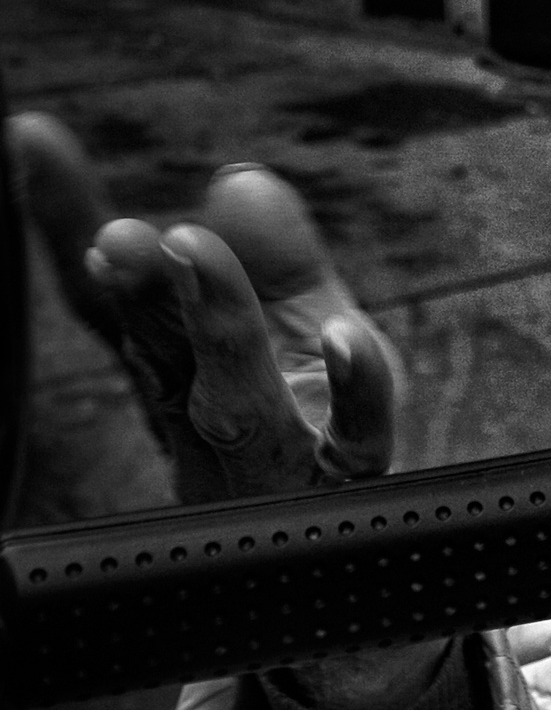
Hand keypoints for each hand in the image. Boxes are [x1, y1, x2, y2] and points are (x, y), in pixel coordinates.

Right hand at [10, 117, 431, 706]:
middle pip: (160, 347)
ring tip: (192, 244)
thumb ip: (274, 260)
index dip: (70, 218)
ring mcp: (281, 453)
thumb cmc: (316, 433)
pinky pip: (359, 433)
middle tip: (118, 231)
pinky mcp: (355, 477)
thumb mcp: (305, 329)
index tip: (30, 138)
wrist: (353, 571)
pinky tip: (353, 342)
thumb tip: (241, 179)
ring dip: (216, 318)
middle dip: (135, 286)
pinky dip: (357, 389)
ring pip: (238, 391)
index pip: (113, 295)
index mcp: (180, 371)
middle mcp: (213, 412)